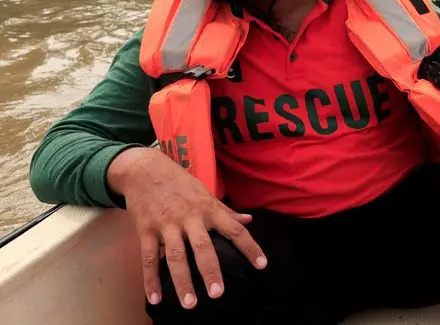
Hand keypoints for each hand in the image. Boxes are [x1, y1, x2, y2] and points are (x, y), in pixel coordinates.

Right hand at [107, 148, 266, 308]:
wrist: (145, 169)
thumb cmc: (180, 183)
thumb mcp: (206, 194)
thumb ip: (226, 211)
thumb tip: (249, 220)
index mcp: (208, 209)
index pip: (234, 229)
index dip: (249, 246)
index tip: (261, 265)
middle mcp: (190, 217)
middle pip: (203, 246)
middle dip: (210, 270)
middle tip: (218, 294)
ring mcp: (167, 224)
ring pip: (175, 256)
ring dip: (182, 281)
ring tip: (190, 303)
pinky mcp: (146, 229)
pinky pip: (148, 258)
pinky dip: (151, 280)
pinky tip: (155, 299)